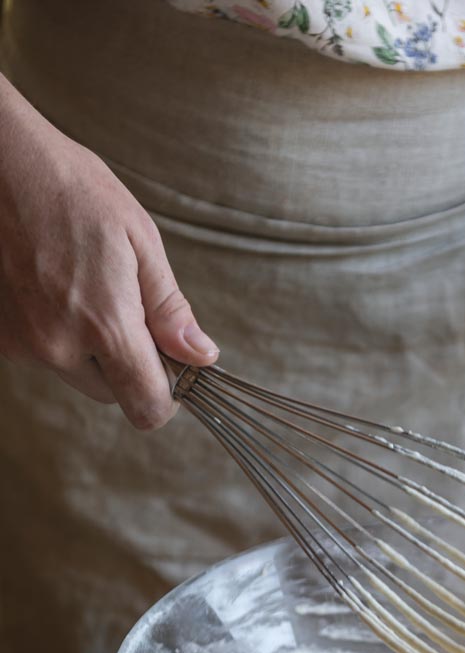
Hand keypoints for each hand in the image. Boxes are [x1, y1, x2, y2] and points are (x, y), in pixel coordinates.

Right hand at [0, 77, 216, 428]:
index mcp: (104, 325)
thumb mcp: (140, 240)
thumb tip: (200, 356)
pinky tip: (53, 288)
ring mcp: (24, 344)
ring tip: (84, 287)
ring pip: (80, 375)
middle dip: (128, 365)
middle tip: (124, 307)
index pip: (147, 407)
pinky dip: (58, 334)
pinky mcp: (2, 338)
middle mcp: (59, 346)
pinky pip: (46, 356)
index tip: (171, 367)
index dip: (166, 396)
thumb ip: (170, 309)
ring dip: (92, 350)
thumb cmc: (71, 189)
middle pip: (114, 394)